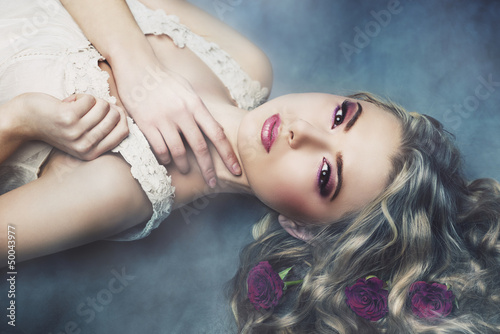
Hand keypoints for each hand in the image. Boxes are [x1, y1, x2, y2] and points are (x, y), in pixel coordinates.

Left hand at [16, 93, 128, 159]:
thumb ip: (102, 131)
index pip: (123, 132)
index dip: (122, 117)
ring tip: (79, 104)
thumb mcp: (82, 136)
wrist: (27, 120)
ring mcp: (77, 133)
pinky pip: (89, 99)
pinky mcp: (68, 118)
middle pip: (115, 117)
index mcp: (91, 153)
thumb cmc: (57, 124)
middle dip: (107, 105)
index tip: (112, 109)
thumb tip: (123, 113)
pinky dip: (81, 96)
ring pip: (103, 106)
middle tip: (92, 105)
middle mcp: (85, 146)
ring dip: (92, 100)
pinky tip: (69, 101)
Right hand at [115, 62, 241, 187]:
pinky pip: (159, 149)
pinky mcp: (147, 124)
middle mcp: (182, 113)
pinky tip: (167, 160)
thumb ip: (200, 109)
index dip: (228, 154)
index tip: (236, 169)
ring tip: (186, 170)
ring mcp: (164, 119)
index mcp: (196, 104)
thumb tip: (215, 127)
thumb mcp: (188, 90)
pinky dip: (165, 158)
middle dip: (209, 169)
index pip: (217, 133)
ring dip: (184, 165)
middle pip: (200, 147)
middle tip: (213, 182)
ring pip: (179, 151)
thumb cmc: (165, 79)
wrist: (137, 67)